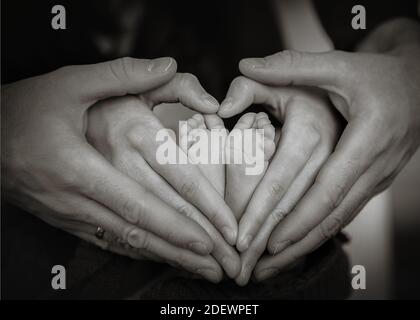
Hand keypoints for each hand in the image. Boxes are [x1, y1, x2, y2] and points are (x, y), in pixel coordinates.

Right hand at [87, 75, 240, 277]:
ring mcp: (71, 214)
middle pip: (142, 231)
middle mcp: (78, 196)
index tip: (215, 236)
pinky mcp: (67, 220)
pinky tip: (164, 258)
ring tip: (204, 269)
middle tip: (223, 266)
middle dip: (186, 250)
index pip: (143, 201)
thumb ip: (121, 74)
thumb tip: (169, 64)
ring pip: (128, 243)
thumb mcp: (69, 82)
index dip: (181, 221)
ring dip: (168, 257)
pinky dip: (141, 253)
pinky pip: (109, 243)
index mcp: (83, 164)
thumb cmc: (25, 110)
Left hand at [238, 18, 419, 280]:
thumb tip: (243, 66)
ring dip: (302, 247)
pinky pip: (341, 214)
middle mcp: (373, 166)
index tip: (264, 240)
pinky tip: (295, 246)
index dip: (296, 218)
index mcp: (366, 138)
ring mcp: (375, 179)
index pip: (326, 188)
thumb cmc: (377, 74)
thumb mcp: (338, 64)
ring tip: (269, 266)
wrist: (418, 84)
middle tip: (256, 269)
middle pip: (330, 217)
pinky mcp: (369, 183)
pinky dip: (316, 233)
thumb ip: (291, 66)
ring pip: (337, 222)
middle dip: (292, 246)